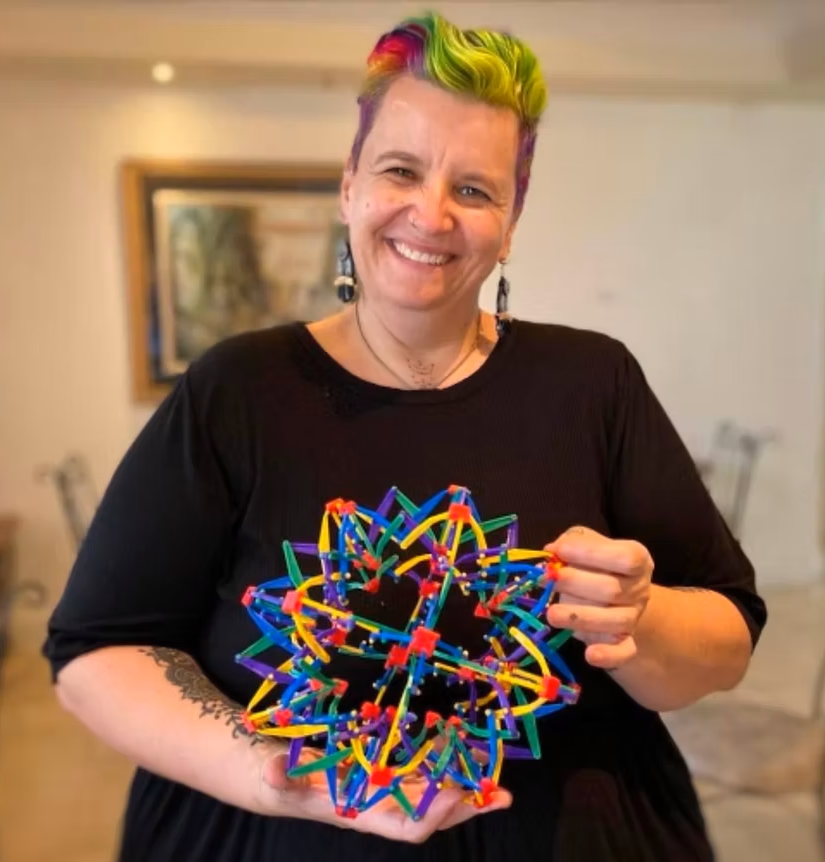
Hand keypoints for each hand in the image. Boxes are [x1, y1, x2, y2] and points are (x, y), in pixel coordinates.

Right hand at [257, 744, 510, 842]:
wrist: (282, 781)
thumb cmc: (283, 784)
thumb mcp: (279, 782)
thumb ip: (281, 778)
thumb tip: (274, 771)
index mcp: (363, 816)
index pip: (406, 827)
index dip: (431, 814)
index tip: (454, 793)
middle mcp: (383, 807)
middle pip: (434, 815)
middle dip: (468, 808)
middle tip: (502, 796)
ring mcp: (389, 790)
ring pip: (436, 795)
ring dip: (467, 788)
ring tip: (498, 779)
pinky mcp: (389, 772)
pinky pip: (426, 773)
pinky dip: (448, 765)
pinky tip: (468, 753)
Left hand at [544, 526, 652, 669]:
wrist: (618, 597)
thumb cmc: (596, 564)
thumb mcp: (587, 543)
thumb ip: (572, 541)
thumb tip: (553, 550)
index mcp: (637, 560)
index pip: (624, 557)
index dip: (591, 553)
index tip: (559, 550)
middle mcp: (639, 589)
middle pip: (613, 590)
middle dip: (576, 584)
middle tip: (548, 579)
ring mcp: (633, 617)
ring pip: (614, 622)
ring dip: (580, 618)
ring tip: (552, 614)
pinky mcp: (626, 642)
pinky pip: (623, 652)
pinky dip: (608, 656)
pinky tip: (590, 655)